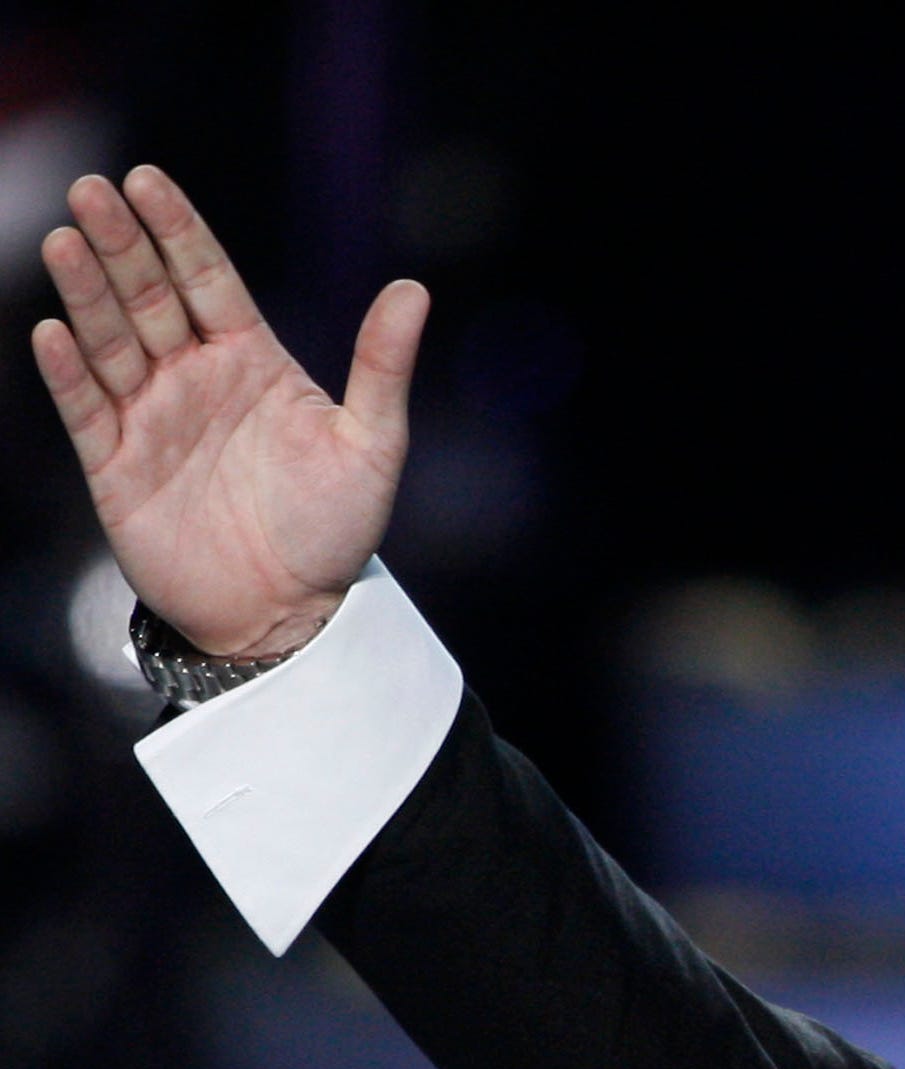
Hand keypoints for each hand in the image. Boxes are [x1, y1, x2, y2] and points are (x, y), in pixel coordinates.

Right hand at [31, 165, 427, 659]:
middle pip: (148, 295)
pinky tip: (55, 333)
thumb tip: (415, 289)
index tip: (147, 180)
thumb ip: (382, 368)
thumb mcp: (371, 448)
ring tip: (65, 241)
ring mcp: (151, 418)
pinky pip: (86, 411)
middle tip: (92, 191)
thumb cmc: (334, 533)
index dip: (176, 230)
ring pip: (111, 341)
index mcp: (250, 359)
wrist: (291, 618)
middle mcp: (193, 377)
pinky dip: (68, 373)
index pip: (206, 278)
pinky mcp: (116, 467)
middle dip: (120, 244)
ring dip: (86, 292)